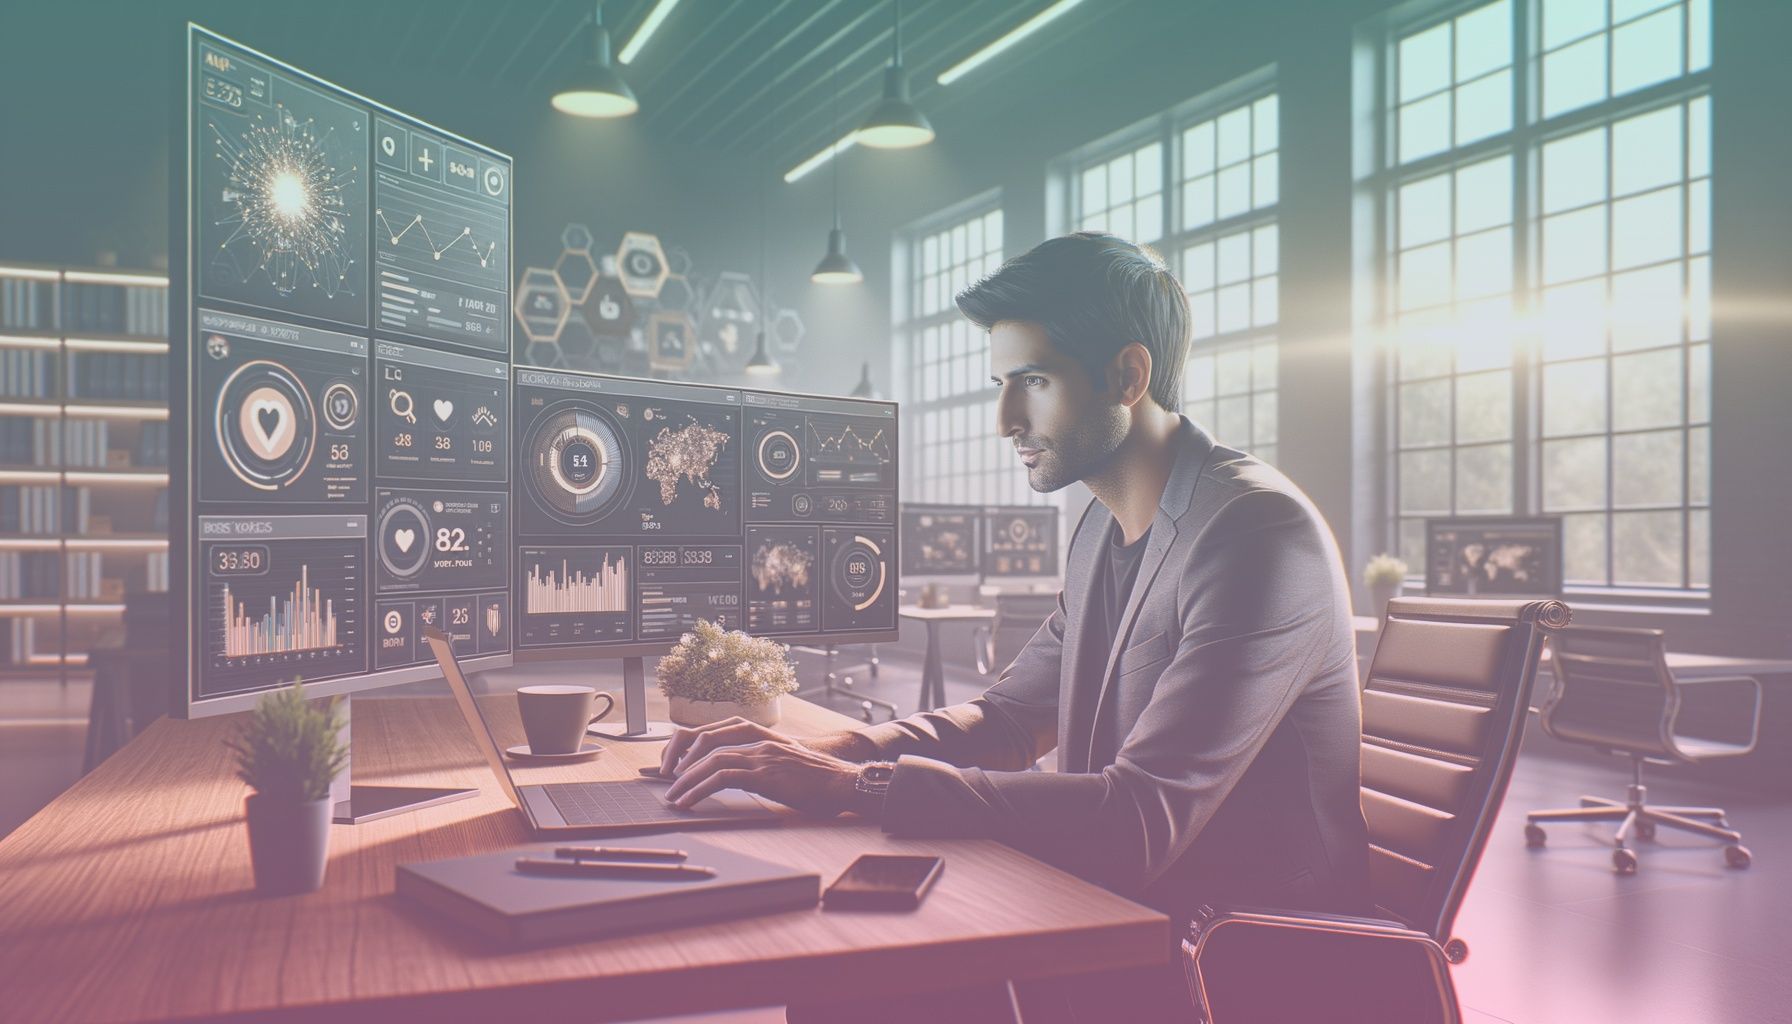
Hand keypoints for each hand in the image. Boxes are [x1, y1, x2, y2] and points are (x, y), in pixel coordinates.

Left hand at [659, 718, 862, 815]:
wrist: (845, 783)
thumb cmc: (821, 781)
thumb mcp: (789, 766)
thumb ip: (767, 765)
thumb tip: (744, 777)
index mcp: (764, 737)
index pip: (718, 730)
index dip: (693, 743)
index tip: (677, 762)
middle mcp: (760, 742)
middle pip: (707, 739)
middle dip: (681, 758)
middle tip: (666, 779)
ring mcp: (762, 756)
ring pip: (711, 760)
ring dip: (685, 779)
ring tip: (672, 797)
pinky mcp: (764, 775)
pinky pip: (722, 778)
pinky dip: (699, 789)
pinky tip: (688, 802)